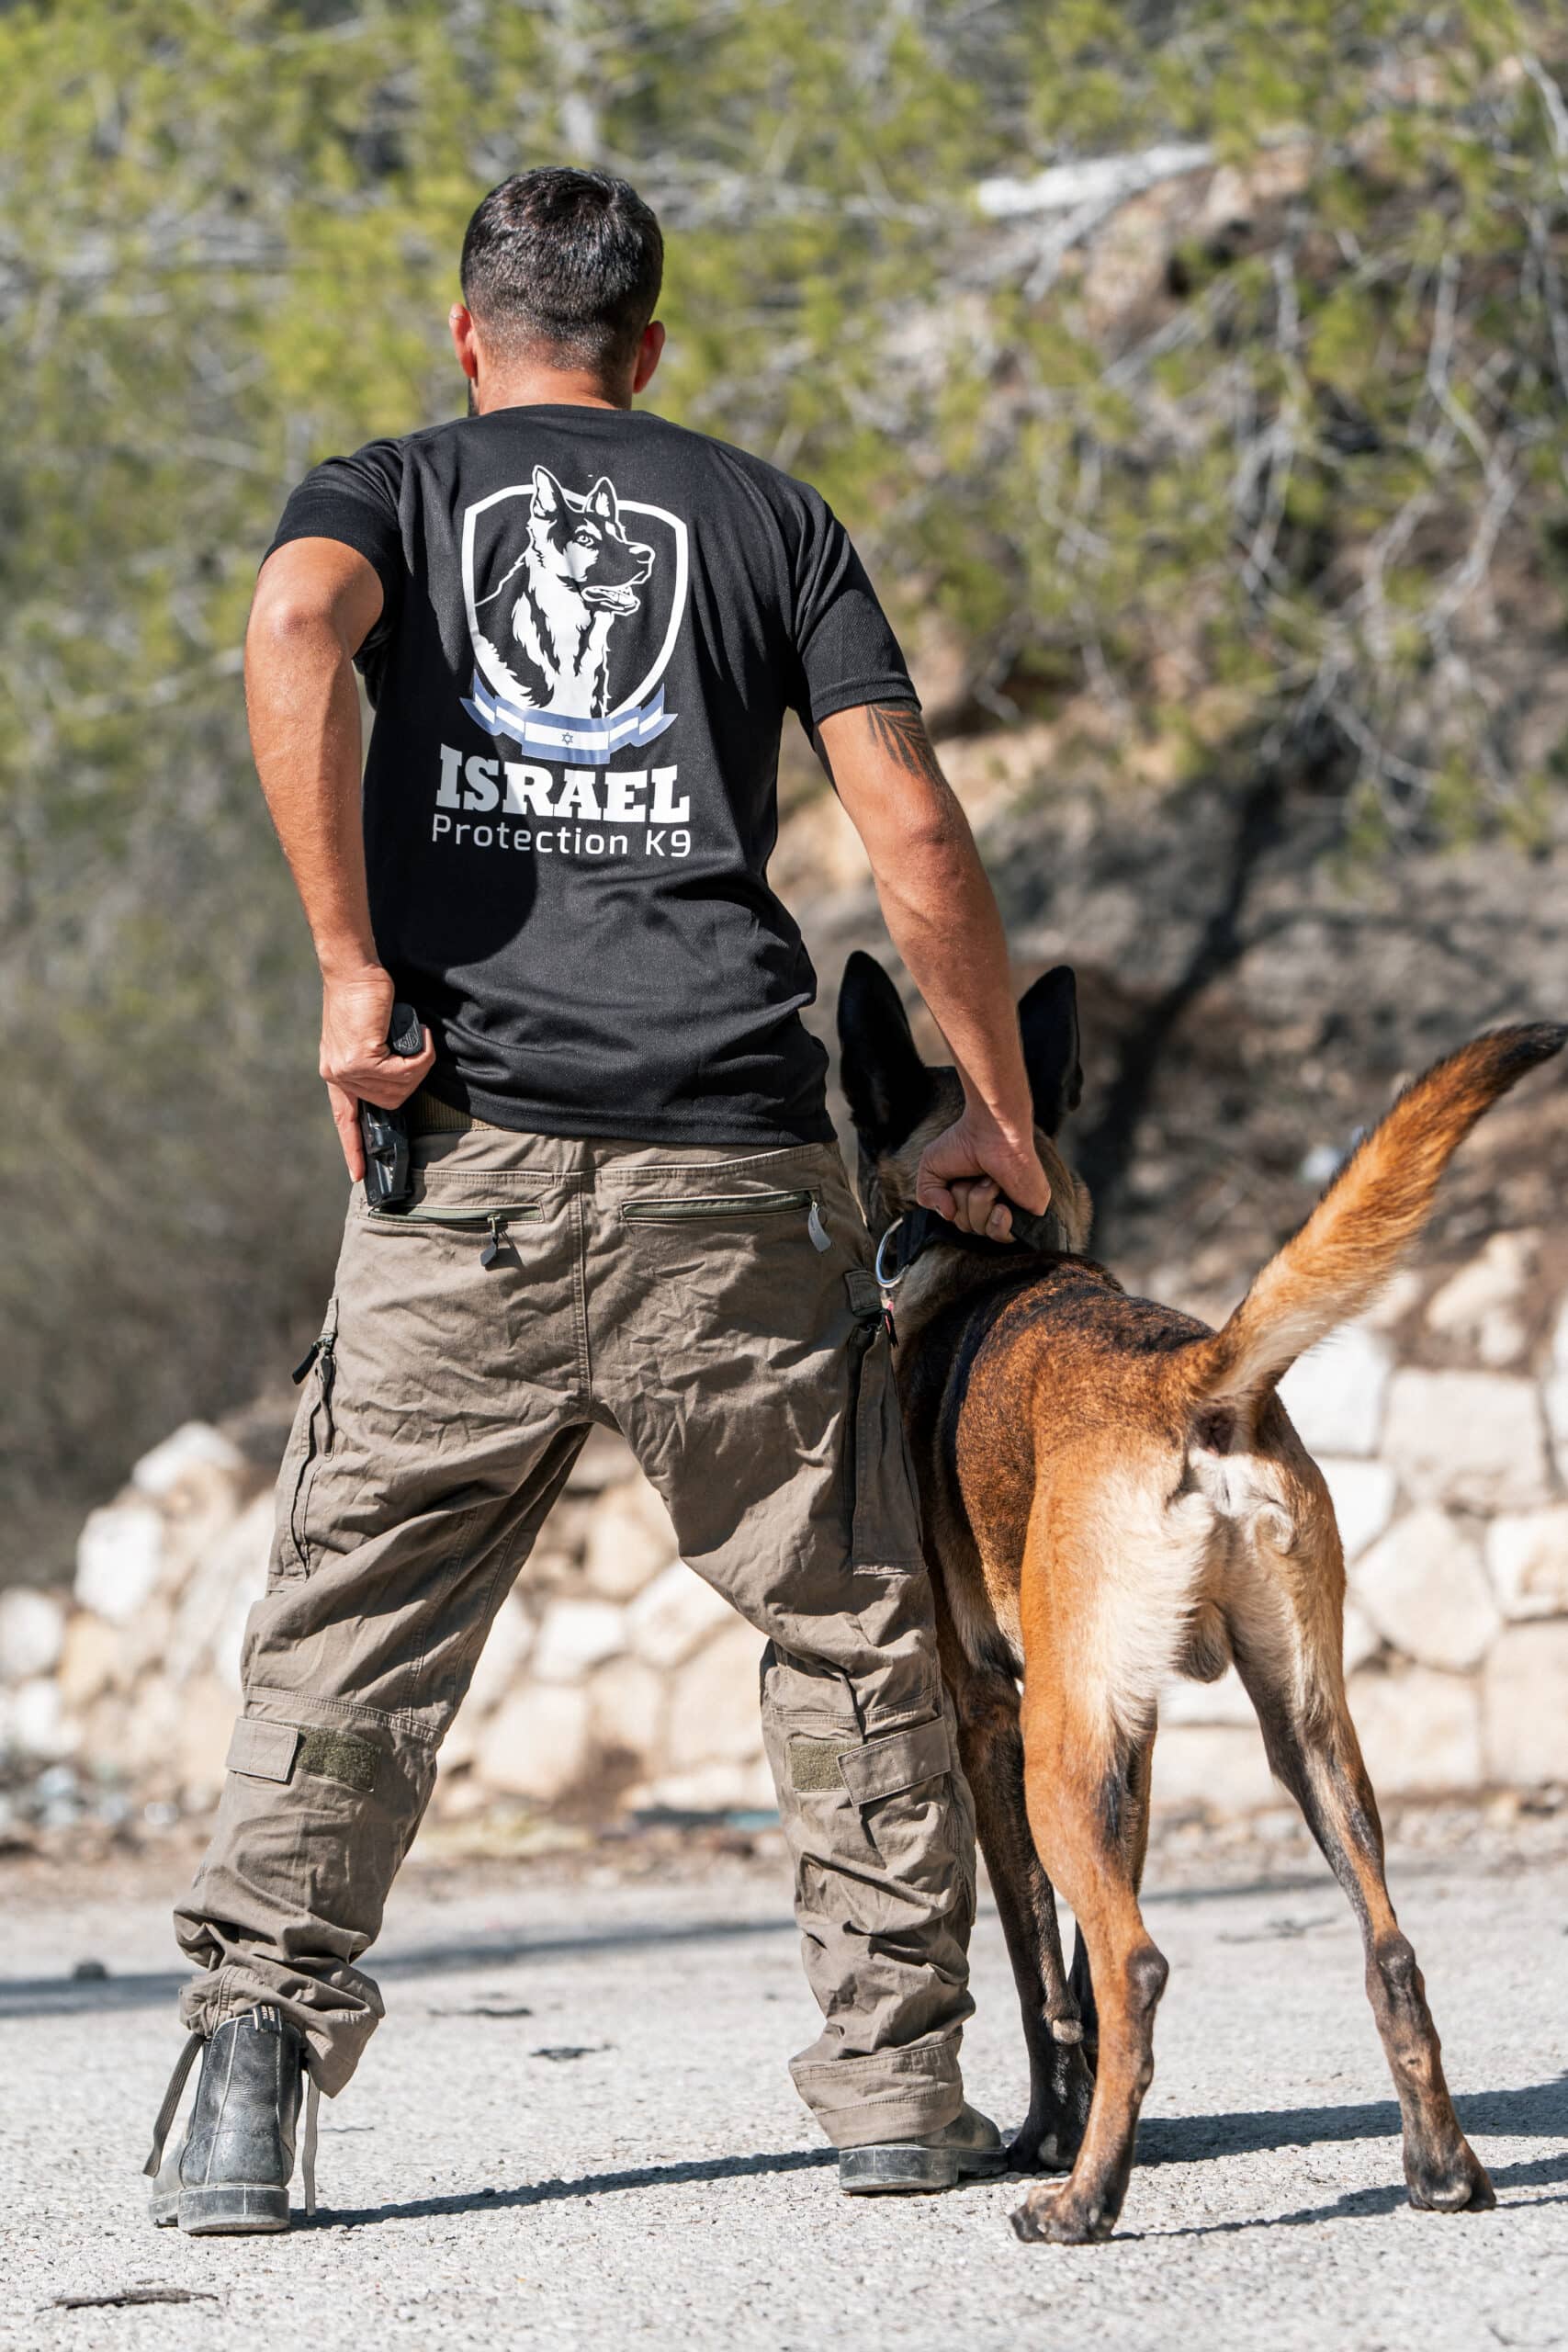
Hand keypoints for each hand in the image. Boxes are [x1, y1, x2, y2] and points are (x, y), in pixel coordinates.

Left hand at [319, 967, 435, 1180]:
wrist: (353, 971)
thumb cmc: (363, 996)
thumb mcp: (363, 1034)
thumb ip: (373, 1058)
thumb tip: (397, 1074)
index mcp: (336, 1073)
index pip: (343, 1119)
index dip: (353, 1148)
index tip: (359, 1174)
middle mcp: (338, 1075)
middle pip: (388, 1103)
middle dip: (411, 1082)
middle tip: (419, 1054)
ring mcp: (347, 1069)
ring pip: (399, 1089)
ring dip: (418, 1067)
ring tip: (420, 1041)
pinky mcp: (361, 1058)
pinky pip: (404, 1071)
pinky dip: (421, 1056)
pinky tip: (421, 1037)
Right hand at [915, 1104, 1050, 1240]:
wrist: (992, 1128)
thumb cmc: (964, 1141)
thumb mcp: (930, 1169)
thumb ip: (927, 1197)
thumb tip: (948, 1215)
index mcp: (973, 1196)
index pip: (958, 1221)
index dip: (952, 1207)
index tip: (957, 1181)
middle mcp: (993, 1203)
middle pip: (968, 1227)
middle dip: (963, 1202)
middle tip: (975, 1176)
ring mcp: (1012, 1209)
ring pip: (983, 1230)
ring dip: (979, 1203)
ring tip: (989, 1180)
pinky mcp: (1029, 1212)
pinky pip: (1005, 1236)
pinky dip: (998, 1222)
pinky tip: (1001, 1205)